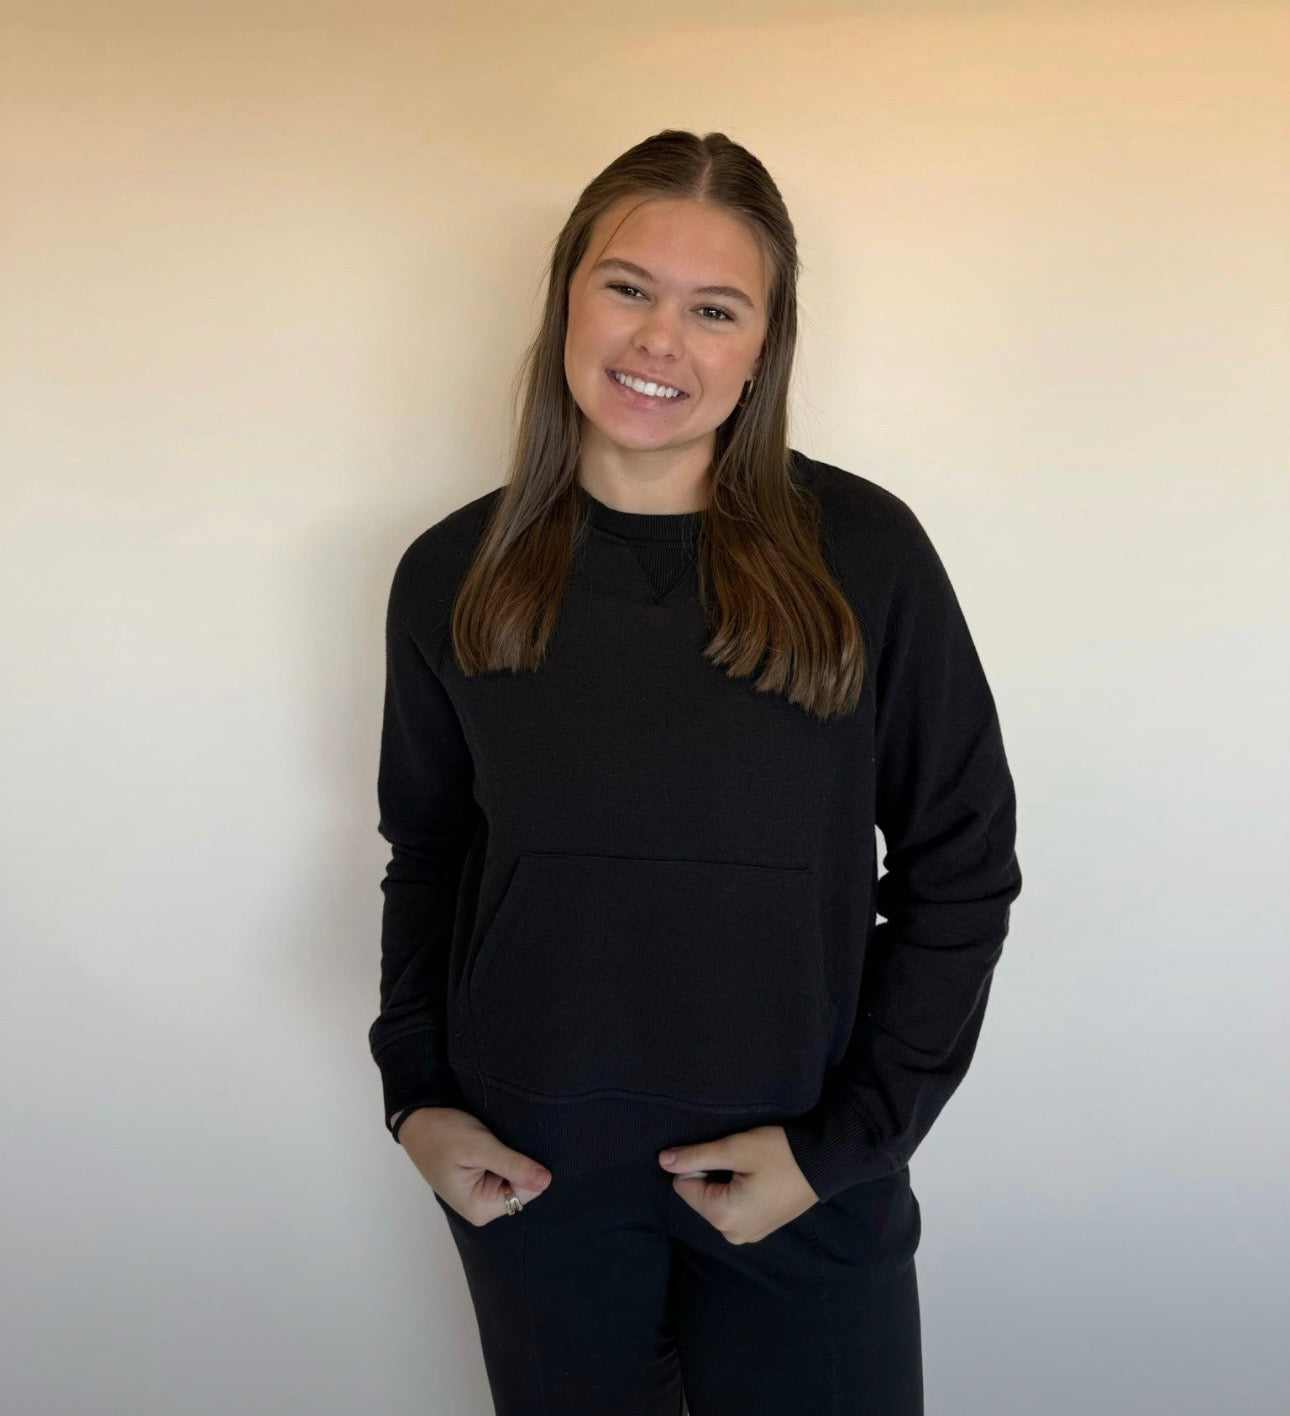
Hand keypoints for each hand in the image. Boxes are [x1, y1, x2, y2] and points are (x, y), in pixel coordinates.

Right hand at [394, 1107, 552, 1225]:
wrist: (418, 1118)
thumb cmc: (443, 1133)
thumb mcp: (479, 1147)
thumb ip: (513, 1166)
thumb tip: (546, 1181)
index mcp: (481, 1209)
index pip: (527, 1192)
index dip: (529, 1167)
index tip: (518, 1145)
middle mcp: (483, 1207)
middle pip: (523, 1187)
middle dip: (521, 1163)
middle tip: (507, 1140)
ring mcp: (482, 1193)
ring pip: (516, 1176)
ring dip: (513, 1157)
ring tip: (500, 1139)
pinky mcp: (482, 1178)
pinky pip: (506, 1170)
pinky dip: (506, 1155)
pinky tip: (497, 1142)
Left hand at [658, 1124, 819, 1243]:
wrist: (825, 1162)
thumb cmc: (779, 1153)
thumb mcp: (734, 1149)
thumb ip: (695, 1157)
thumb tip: (662, 1161)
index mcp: (724, 1218)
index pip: (683, 1186)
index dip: (700, 1164)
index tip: (728, 1157)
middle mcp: (732, 1234)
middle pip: (699, 1197)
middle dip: (712, 1175)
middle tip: (742, 1163)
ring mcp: (748, 1234)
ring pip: (715, 1201)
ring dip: (726, 1182)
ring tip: (753, 1170)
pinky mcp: (760, 1228)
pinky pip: (733, 1208)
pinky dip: (738, 1191)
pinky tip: (760, 1179)